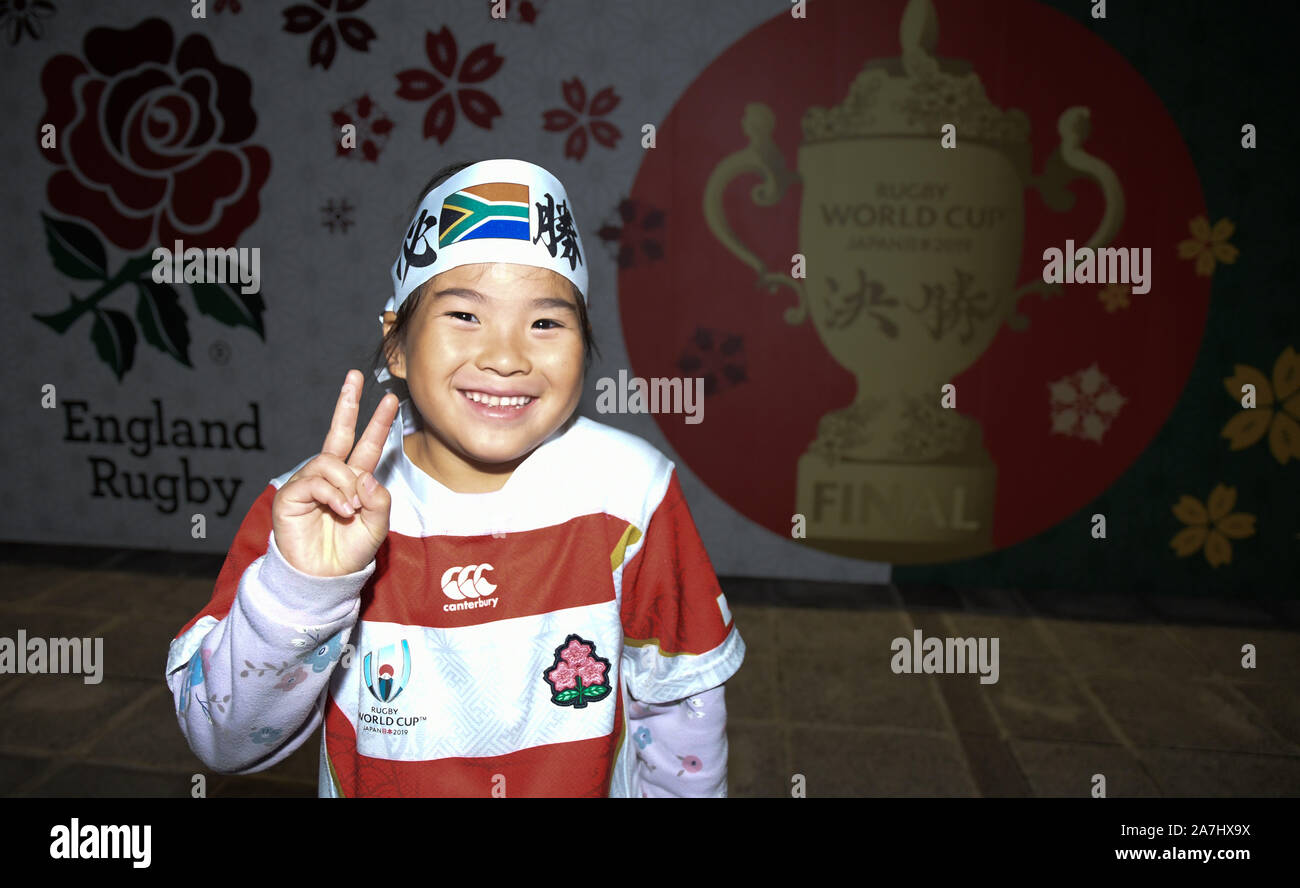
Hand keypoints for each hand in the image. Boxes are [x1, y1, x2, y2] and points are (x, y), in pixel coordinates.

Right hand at [272, 370, 399, 576]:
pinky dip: (333, 495)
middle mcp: (330, 476)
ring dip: (346, 484)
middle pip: (339, 433)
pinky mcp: (291, 496)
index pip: (367, 445)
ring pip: (330, 463)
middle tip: (355, 377)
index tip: (389, 398)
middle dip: (347, 404)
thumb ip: (379, 500)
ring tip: (352, 509)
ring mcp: (309, 483)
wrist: (324, 578)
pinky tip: (342, 510)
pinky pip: (314, 482)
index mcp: (354, 480)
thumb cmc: (349, 553)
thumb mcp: (377, 526)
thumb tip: (365, 476)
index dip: (377, 422)